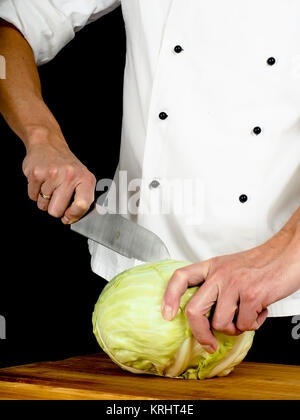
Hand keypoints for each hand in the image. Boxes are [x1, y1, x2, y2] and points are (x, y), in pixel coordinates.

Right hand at [22, 134, 95, 223]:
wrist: (48, 144)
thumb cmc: (67, 166)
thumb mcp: (83, 179)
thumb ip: (83, 199)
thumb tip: (74, 219)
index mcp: (85, 179)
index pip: (82, 205)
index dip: (73, 216)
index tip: (68, 216)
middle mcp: (70, 175)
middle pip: (57, 211)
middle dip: (54, 208)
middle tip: (57, 195)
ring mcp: (53, 174)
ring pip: (43, 205)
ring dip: (44, 199)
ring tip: (49, 185)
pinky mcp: (36, 173)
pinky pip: (32, 196)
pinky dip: (35, 193)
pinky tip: (41, 181)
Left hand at [162, 224, 299, 352]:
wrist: (288, 254)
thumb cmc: (261, 264)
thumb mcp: (230, 267)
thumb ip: (216, 285)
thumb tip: (206, 317)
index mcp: (211, 266)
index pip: (180, 277)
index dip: (169, 297)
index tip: (167, 315)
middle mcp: (219, 274)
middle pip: (194, 310)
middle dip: (200, 333)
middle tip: (209, 343)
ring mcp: (235, 284)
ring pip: (221, 324)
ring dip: (235, 327)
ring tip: (247, 314)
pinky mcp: (252, 295)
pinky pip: (245, 325)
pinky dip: (254, 324)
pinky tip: (261, 309)